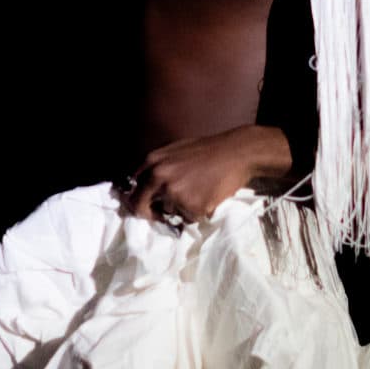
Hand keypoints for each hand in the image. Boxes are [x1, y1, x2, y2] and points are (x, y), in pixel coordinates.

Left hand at [124, 126, 291, 225]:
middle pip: (141, 207)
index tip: (144, 206)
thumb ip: (157, 167)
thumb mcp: (175, 151)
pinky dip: (197, 212)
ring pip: (169, 213)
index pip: (133, 189)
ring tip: (198, 193)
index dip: (137, 200)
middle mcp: (159, 177)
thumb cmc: (208, 150)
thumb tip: (144, 186)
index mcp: (152, 162)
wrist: (236, 153)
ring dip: (180, 209)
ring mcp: (175, 193)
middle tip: (159, 216)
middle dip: (150, 214)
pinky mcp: (192, 206)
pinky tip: (207, 197)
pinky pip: (189, 218)